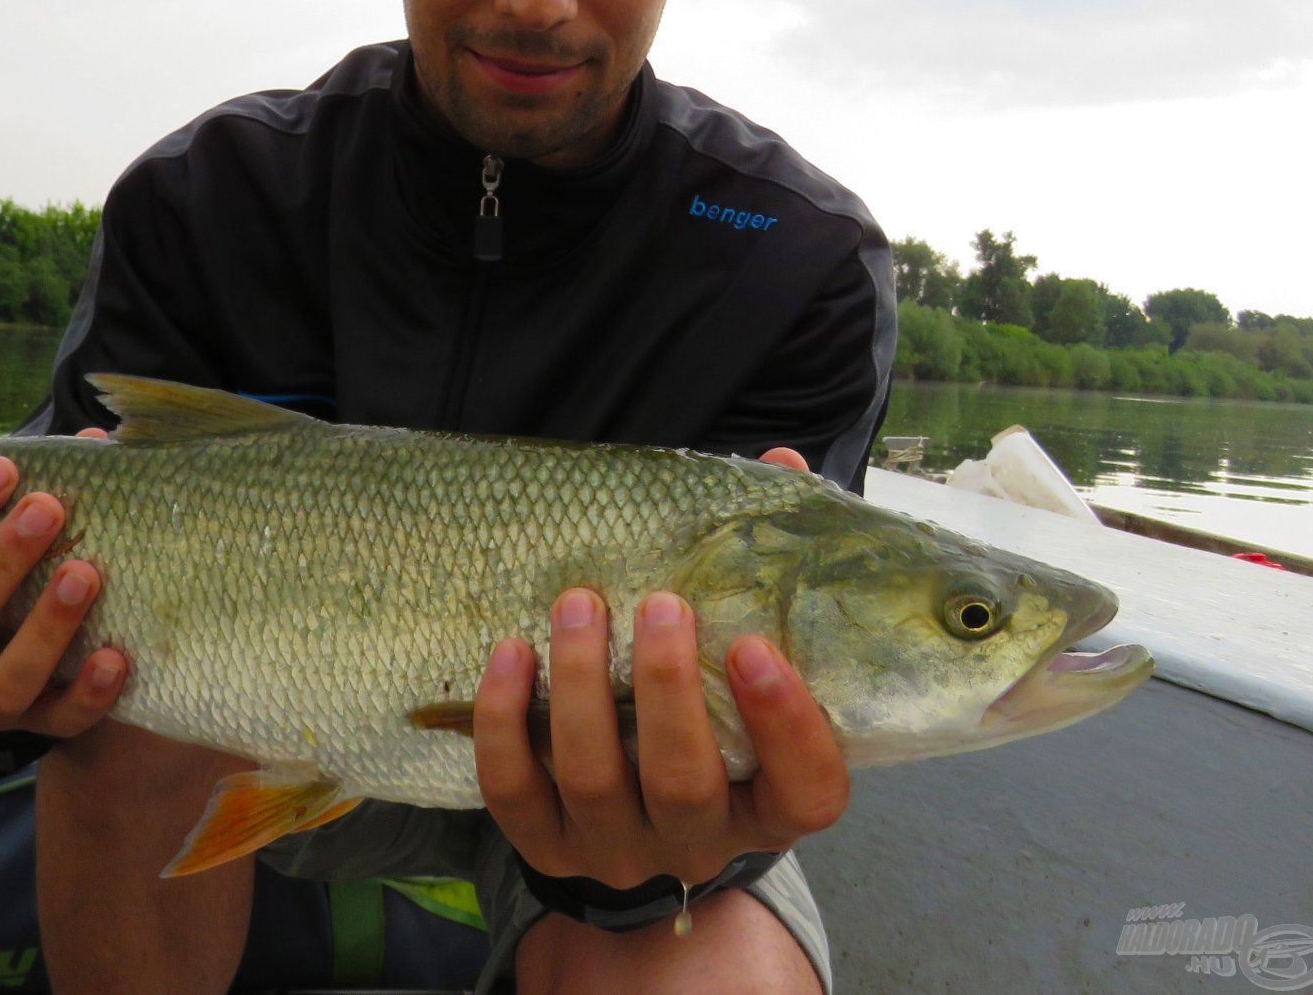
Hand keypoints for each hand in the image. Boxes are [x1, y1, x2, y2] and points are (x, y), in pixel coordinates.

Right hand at [0, 433, 128, 736]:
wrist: (14, 678)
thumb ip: (19, 502)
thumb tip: (91, 442)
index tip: (4, 467)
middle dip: (0, 563)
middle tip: (47, 509)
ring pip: (6, 682)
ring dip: (46, 626)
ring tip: (84, 573)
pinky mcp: (32, 734)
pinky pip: (61, 723)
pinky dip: (89, 693)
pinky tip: (116, 656)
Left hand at [472, 445, 847, 890]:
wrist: (633, 809)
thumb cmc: (704, 706)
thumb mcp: (745, 655)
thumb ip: (768, 569)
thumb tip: (779, 463)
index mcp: (769, 803)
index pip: (808, 792)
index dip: (788, 726)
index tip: (756, 647)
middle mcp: (697, 840)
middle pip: (683, 784)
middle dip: (666, 689)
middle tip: (660, 603)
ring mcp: (616, 849)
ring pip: (594, 783)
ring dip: (580, 688)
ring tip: (577, 605)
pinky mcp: (545, 844)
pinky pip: (514, 792)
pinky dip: (505, 722)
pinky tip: (508, 651)